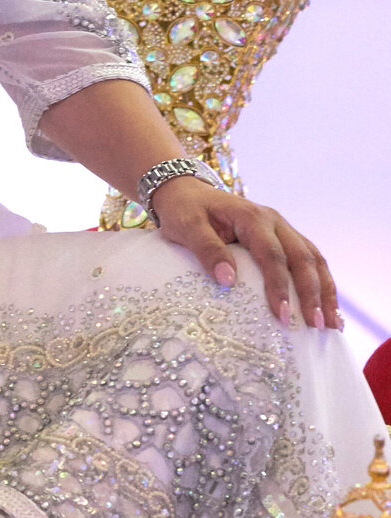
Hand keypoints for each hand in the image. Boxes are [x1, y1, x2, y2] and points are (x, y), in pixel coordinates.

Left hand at [152, 176, 341, 329]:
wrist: (186, 191)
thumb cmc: (185, 211)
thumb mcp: (186, 226)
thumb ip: (206, 249)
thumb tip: (228, 280)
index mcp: (251, 217)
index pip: (272, 255)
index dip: (278, 286)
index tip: (280, 315)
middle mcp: (274, 220)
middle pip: (302, 257)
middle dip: (312, 293)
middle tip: (316, 326)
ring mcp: (282, 228)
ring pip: (313, 258)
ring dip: (325, 290)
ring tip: (332, 324)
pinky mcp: (284, 238)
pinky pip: (310, 259)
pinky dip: (322, 283)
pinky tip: (328, 307)